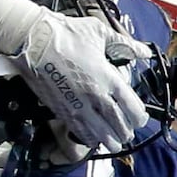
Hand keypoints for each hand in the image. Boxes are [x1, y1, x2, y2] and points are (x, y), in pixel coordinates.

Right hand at [19, 8, 150, 150]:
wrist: (32, 40)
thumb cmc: (65, 34)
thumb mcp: (100, 32)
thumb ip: (125, 45)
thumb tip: (144, 51)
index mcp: (108, 78)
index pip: (131, 107)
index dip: (139, 117)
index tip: (140, 119)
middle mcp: (95, 96)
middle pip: (117, 123)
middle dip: (125, 132)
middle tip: (128, 134)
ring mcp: (77, 105)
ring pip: (99, 132)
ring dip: (109, 140)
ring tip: (115, 144)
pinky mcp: (60, 109)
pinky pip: (78, 130)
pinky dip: (88, 138)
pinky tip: (92, 140)